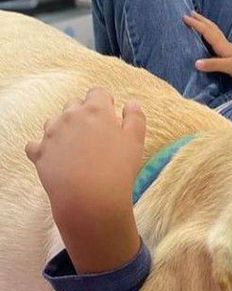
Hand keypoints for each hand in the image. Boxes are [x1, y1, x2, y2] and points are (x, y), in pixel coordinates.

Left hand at [25, 88, 144, 272]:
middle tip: (94, 135)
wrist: (90, 199)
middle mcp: (71, 116)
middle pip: (74, 104)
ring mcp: (51, 133)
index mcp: (96, 110)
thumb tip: (131, 103)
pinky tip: (55, 158)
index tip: (109, 116)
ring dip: (63, 129)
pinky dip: (43, 148)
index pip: (97, 92)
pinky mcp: (39, 152)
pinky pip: (35, 144)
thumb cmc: (117, 169)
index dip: (104, 102)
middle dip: (83, 115)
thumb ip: (135, 117)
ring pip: (54, 122)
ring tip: (75, 148)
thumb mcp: (136, 141)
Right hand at [184, 11, 231, 86]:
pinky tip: (213, 40)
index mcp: (223, 46)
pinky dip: (212, 36)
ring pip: (215, 33)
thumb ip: (213, 65)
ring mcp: (231, 48)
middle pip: (211, 28)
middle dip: (201, 20)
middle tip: (191, 12)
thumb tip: (195, 63)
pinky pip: (219, 40)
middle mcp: (226, 44)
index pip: (206, 32)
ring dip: (206, 26)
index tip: (184, 17)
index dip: (195, 24)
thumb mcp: (230, 67)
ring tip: (199, 22)